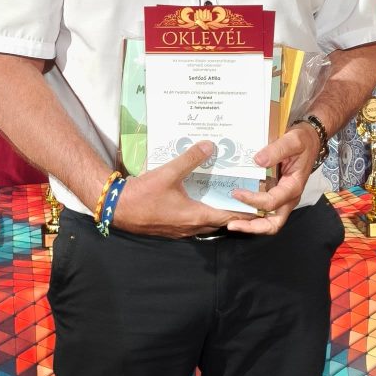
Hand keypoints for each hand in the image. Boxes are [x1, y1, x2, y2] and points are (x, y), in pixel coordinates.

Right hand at [113, 141, 243, 237]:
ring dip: (215, 211)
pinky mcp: (169, 227)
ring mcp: (179, 230)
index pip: (229, 216)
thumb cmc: (144, 194)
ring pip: (205, 223)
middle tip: (243, 195)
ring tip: (223, 194)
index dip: (245, 211)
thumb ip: (190, 159)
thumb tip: (211, 146)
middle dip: (232, 210)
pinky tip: (196, 198)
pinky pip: (192, 222)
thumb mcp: (168, 172)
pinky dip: (200, 212)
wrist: (116, 208)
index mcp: (196, 216)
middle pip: (219, 221)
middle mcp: (191, 227)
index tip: (259, 203)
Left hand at [224, 122, 321, 234]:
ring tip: (232, 223)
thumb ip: (277, 150)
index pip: (272, 202)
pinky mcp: (277, 195)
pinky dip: (252, 214)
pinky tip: (237, 208)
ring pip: (269, 221)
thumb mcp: (293, 141)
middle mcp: (289, 198)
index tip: (236, 193)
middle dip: (253, 227)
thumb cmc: (302, 141)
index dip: (253, 200)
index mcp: (293, 187)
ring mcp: (283, 198)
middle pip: (273, 223)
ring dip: (251, 225)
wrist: (309, 141)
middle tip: (232, 225)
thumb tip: (258, 160)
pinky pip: (265, 211)